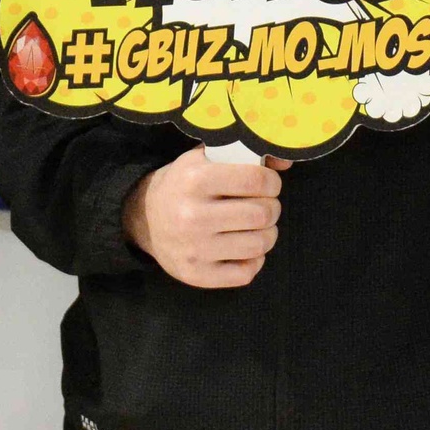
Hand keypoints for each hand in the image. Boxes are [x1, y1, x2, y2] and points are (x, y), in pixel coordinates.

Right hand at [123, 146, 287, 287]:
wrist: (144, 217)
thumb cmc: (185, 184)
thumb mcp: (207, 158)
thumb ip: (247, 154)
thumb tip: (285, 164)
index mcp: (195, 180)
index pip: (255, 180)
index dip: (272, 182)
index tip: (268, 184)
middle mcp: (192, 215)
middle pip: (262, 214)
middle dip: (272, 208)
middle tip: (263, 206)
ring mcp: (194, 249)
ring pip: (259, 244)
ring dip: (267, 234)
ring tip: (256, 227)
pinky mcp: (196, 275)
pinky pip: (246, 273)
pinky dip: (253, 260)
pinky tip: (243, 248)